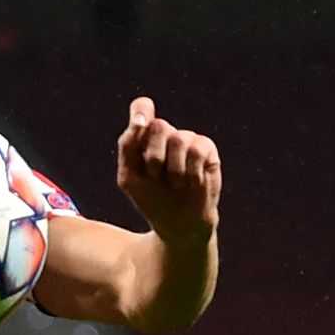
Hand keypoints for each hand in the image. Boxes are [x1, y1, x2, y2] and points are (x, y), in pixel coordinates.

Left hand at [115, 97, 220, 243]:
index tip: (139, 124)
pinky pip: (197, 151)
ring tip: (176, 184)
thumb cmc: (152, 200)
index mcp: (144, 138)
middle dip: (154, 155)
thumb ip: (128, 148)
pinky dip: (191, 172)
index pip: (142, 108)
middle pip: (159, 125)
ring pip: (178, 139)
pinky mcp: (207, 149)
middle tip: (155, 175)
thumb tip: (139, 122)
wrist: (179, 225)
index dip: (141, 109)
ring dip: (173, 169)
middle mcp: (167, 135)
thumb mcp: (129, 177)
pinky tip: (192, 183)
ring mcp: (188, 140)